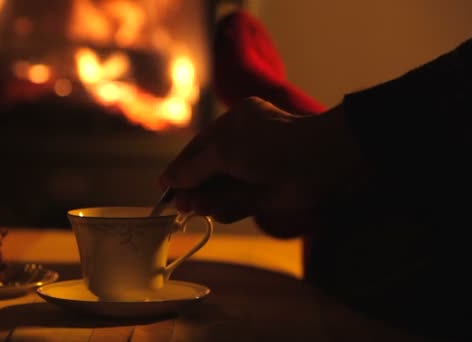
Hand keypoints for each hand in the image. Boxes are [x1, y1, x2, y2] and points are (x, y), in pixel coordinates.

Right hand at [160, 97, 364, 237]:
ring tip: (193, 209)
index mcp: (235, 123)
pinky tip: (214, 212)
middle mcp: (244, 145)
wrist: (319, 163)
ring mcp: (255, 170)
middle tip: (178, 204)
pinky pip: (238, 204)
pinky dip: (225, 209)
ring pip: (222, 189)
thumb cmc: (270, 145)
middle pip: (209, 170)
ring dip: (207, 200)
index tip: (164, 186)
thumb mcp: (223, 150)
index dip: (180, 166)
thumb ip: (194, 167)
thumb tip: (169, 180)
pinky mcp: (265, 194)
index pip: (199, 146)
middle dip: (193, 187)